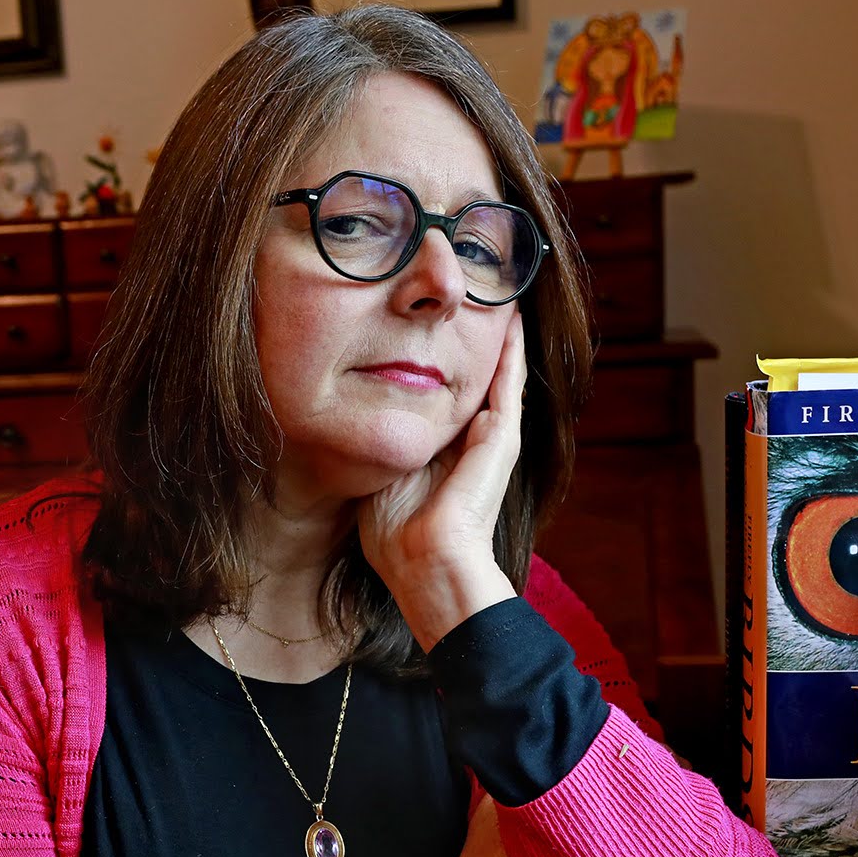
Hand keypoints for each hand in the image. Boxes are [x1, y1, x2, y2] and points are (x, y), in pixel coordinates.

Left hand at [358, 312, 526, 651]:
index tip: (430, 325)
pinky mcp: (503, 440)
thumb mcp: (379, 474)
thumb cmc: (394, 535)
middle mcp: (472, 442)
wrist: (424, 562)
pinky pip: (509, 383)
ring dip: (501, 336)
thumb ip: (375, 445)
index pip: (444, 395)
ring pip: (498, 375)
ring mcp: (492, 440)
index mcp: (443, 450)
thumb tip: (344, 421)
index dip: (438, 360)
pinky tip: (513, 317)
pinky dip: (513, 350)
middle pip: (473, 378)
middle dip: (471, 339)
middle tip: (474, 293)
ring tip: (501, 294)